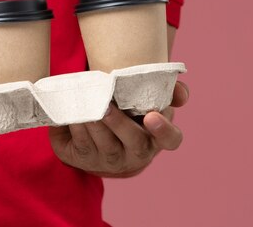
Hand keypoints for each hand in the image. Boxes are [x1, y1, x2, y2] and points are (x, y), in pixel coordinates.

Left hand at [48, 81, 189, 177]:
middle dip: (119, 124)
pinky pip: (82, 145)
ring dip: (95, 125)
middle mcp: (136, 154)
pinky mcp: (85, 159)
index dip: (163, 130)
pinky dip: (77, 128)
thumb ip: (166, 92)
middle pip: (134, 143)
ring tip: (85, 106)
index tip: (152, 116)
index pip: (171, 139)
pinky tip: (73, 114)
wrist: (97, 135)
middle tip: (106, 107)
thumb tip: (180, 92)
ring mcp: (110, 161)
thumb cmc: (128, 112)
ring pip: (105, 146)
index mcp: (156, 138)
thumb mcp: (147, 102)